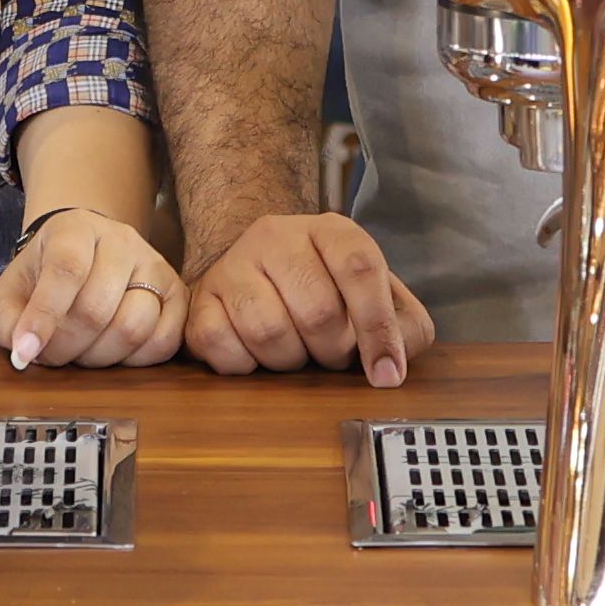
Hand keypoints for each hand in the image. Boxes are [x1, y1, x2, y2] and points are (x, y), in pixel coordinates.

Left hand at [0, 208, 183, 371]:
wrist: (86, 255)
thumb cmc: (44, 276)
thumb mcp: (12, 291)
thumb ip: (6, 320)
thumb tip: (24, 351)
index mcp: (74, 229)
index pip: (66, 269)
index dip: (45, 315)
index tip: (26, 351)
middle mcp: (120, 240)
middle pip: (97, 308)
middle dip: (67, 346)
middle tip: (52, 356)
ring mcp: (154, 264)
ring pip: (134, 326)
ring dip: (100, 357)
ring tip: (82, 353)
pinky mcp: (177, 293)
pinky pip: (166, 339)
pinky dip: (137, 361)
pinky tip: (114, 355)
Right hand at [180, 207, 430, 386]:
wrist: (254, 269)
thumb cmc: (323, 290)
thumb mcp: (373, 296)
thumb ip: (404, 326)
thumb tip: (393, 367)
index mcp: (331, 230)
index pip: (360, 267)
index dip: (378, 328)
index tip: (386, 375)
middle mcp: (278, 236)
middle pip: (317, 310)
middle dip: (332, 351)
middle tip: (329, 353)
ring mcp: (234, 264)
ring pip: (269, 331)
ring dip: (289, 360)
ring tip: (294, 351)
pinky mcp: (200, 299)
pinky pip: (223, 346)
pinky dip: (245, 366)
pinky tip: (256, 355)